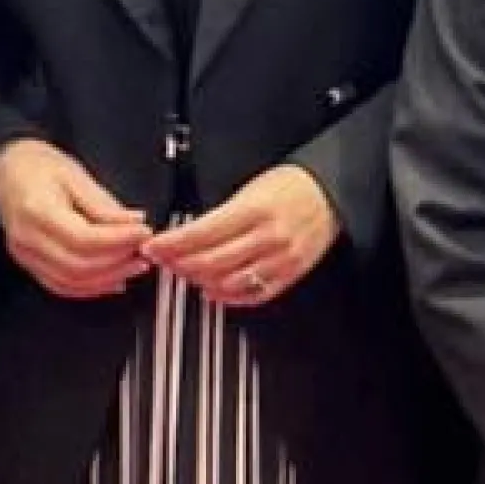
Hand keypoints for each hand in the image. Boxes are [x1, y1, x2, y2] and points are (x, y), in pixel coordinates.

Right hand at [0, 138, 151, 300]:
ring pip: (71, 282)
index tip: (143, 233)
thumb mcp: (76, 174)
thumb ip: (105, 205)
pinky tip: (113, 279)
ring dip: (108, 278)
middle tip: (144, 251)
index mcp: (37, 210)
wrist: (7, 170)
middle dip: (117, 262)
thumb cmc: (38, 167)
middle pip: (78, 265)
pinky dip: (91, 287)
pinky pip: (61, 286)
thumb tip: (134, 223)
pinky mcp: (29, 264)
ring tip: (134, 265)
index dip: (118, 240)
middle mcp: (27, 238)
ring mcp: (26, 255)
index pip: (83, 238)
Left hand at [141, 162, 339, 307]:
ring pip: (228, 282)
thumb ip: (222, 215)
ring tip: (186, 273)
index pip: (201, 233)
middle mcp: (268, 237)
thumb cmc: (290, 186)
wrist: (331, 193)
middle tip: (164, 261)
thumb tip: (188, 236)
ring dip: (200, 281)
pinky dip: (228, 297)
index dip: (172, 244)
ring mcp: (280, 259)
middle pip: (211, 262)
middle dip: (180, 264)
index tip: (154, 246)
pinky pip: (253, 295)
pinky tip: (213, 290)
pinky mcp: (290, 274)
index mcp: (254, 210)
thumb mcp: (251, 189)